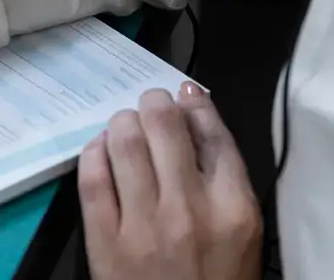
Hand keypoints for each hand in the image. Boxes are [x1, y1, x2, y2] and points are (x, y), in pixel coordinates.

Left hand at [80, 83, 263, 279]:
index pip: (213, 136)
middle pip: (164, 127)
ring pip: (124, 142)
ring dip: (122, 122)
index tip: (184, 94)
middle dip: (154, 104)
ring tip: (125, 124)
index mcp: (235, 209)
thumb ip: (225, 179)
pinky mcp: (105, 239)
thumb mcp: (241, 235)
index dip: (195, 105)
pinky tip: (100, 149)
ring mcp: (144, 223)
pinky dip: (94, 152)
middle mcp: (189, 208)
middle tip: (149, 105)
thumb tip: (197, 115)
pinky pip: (91, 177)